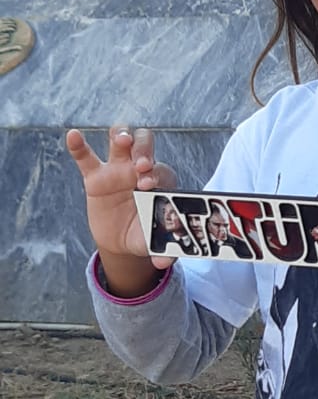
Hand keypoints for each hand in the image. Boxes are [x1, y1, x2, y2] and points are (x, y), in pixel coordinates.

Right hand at [65, 126, 177, 295]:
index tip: (149, 185)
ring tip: (121, 142)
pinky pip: (86, 157)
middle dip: (143, 150)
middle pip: (144, 143)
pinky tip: (73, 135)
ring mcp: (117, 169)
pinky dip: (79, 146)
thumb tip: (164, 262)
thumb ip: (161, 249)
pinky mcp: (95, 176)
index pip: (161, 169)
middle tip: (141, 165)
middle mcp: (140, 169)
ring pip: (120, 139)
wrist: (122, 240)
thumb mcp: (152, 242)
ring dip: (122, 136)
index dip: (156, 174)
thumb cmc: (144, 233)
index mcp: (160, 181)